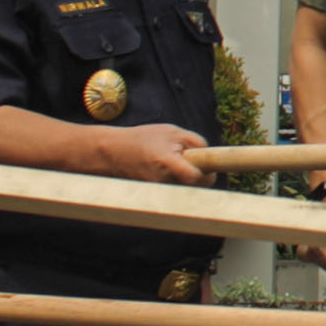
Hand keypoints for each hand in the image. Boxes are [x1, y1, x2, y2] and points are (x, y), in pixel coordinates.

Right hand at [96, 123, 213, 187]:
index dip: (208, 175)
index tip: (211, 169)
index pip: (197, 177)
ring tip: (174, 161)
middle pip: (196, 185)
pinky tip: (166, 169)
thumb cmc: (144, 139)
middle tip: (192, 160)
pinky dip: (177, 179)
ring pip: (187, 187)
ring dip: (188, 176)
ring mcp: (159, 190)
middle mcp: (164, 181)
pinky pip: (176, 188)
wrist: (114, 152)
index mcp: (168, 163)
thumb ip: (195, 141)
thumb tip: (211, 156)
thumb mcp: (172, 131)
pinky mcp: (157, 194)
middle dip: (200, 174)